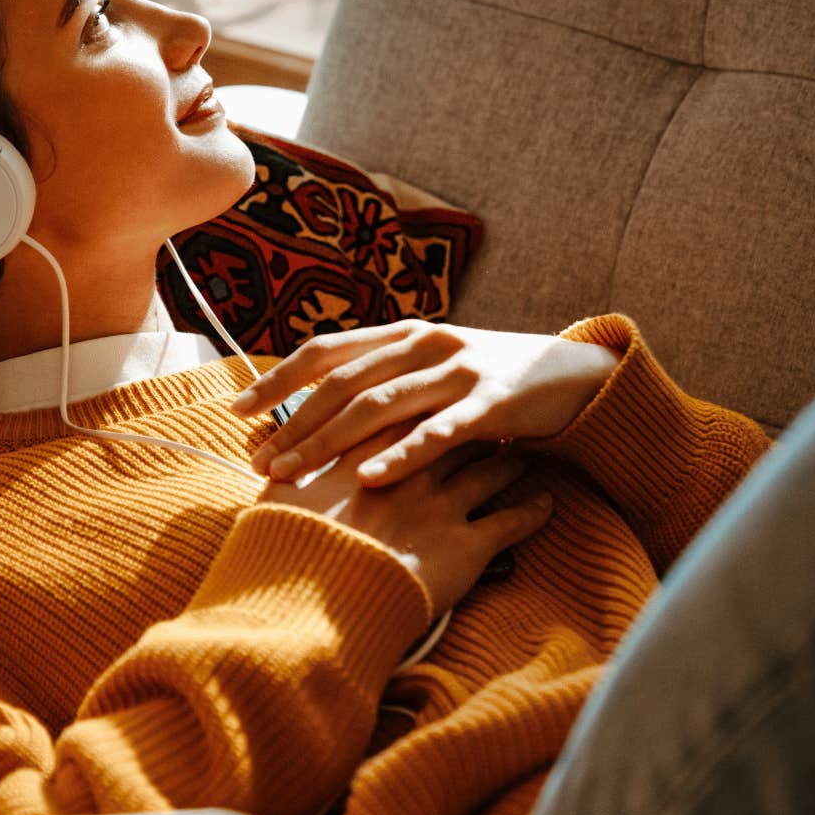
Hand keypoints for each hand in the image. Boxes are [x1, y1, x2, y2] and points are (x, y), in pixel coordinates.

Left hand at [233, 320, 619, 487]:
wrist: (576, 375)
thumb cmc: (490, 382)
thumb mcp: (432, 372)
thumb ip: (384, 383)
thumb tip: (315, 414)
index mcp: (403, 334)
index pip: (325, 352)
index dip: (278, 379)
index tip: (238, 412)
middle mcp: (425, 343)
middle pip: (342, 383)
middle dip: (293, 423)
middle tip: (257, 461)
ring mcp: (460, 369)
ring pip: (380, 404)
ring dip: (328, 441)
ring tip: (291, 474)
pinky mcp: (494, 400)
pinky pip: (440, 431)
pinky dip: (401, 455)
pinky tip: (369, 479)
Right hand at [257, 422, 552, 610]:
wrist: (317, 602)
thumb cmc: (290, 551)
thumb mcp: (277, 502)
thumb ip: (283, 475)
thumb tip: (270, 464)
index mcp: (365, 451)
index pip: (399, 408)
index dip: (417, 397)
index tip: (430, 390)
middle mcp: (410, 468)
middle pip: (452, 427)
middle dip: (470, 416)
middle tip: (486, 409)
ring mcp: (443, 504)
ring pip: (490, 467)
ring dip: (507, 457)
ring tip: (519, 451)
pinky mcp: (468, 546)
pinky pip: (513, 522)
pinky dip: (534, 511)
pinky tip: (548, 504)